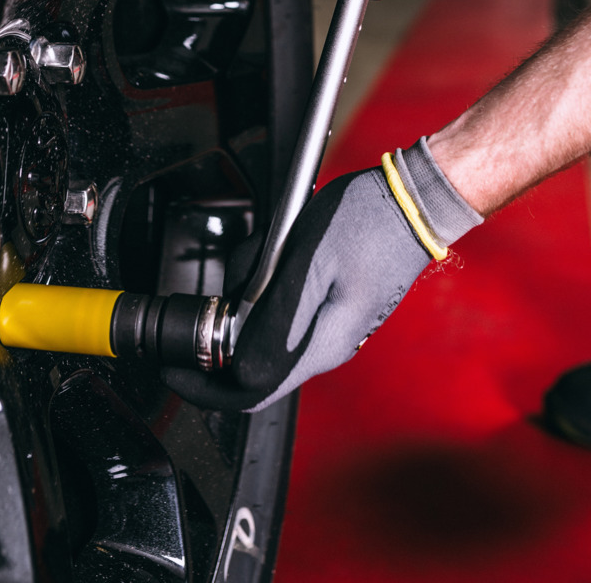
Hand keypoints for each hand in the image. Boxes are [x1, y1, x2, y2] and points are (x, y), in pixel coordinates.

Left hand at [163, 165, 435, 411]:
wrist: (417, 197)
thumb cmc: (370, 222)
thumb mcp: (308, 266)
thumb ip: (272, 320)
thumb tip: (240, 368)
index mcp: (318, 346)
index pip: (251, 394)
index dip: (204, 387)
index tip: (173, 366)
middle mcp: (326, 344)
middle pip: (253, 356)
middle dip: (228, 317)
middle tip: (231, 274)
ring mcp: (332, 322)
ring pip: (266, 322)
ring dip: (251, 287)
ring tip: (265, 245)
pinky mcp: (335, 300)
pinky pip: (285, 300)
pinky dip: (270, 274)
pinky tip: (282, 242)